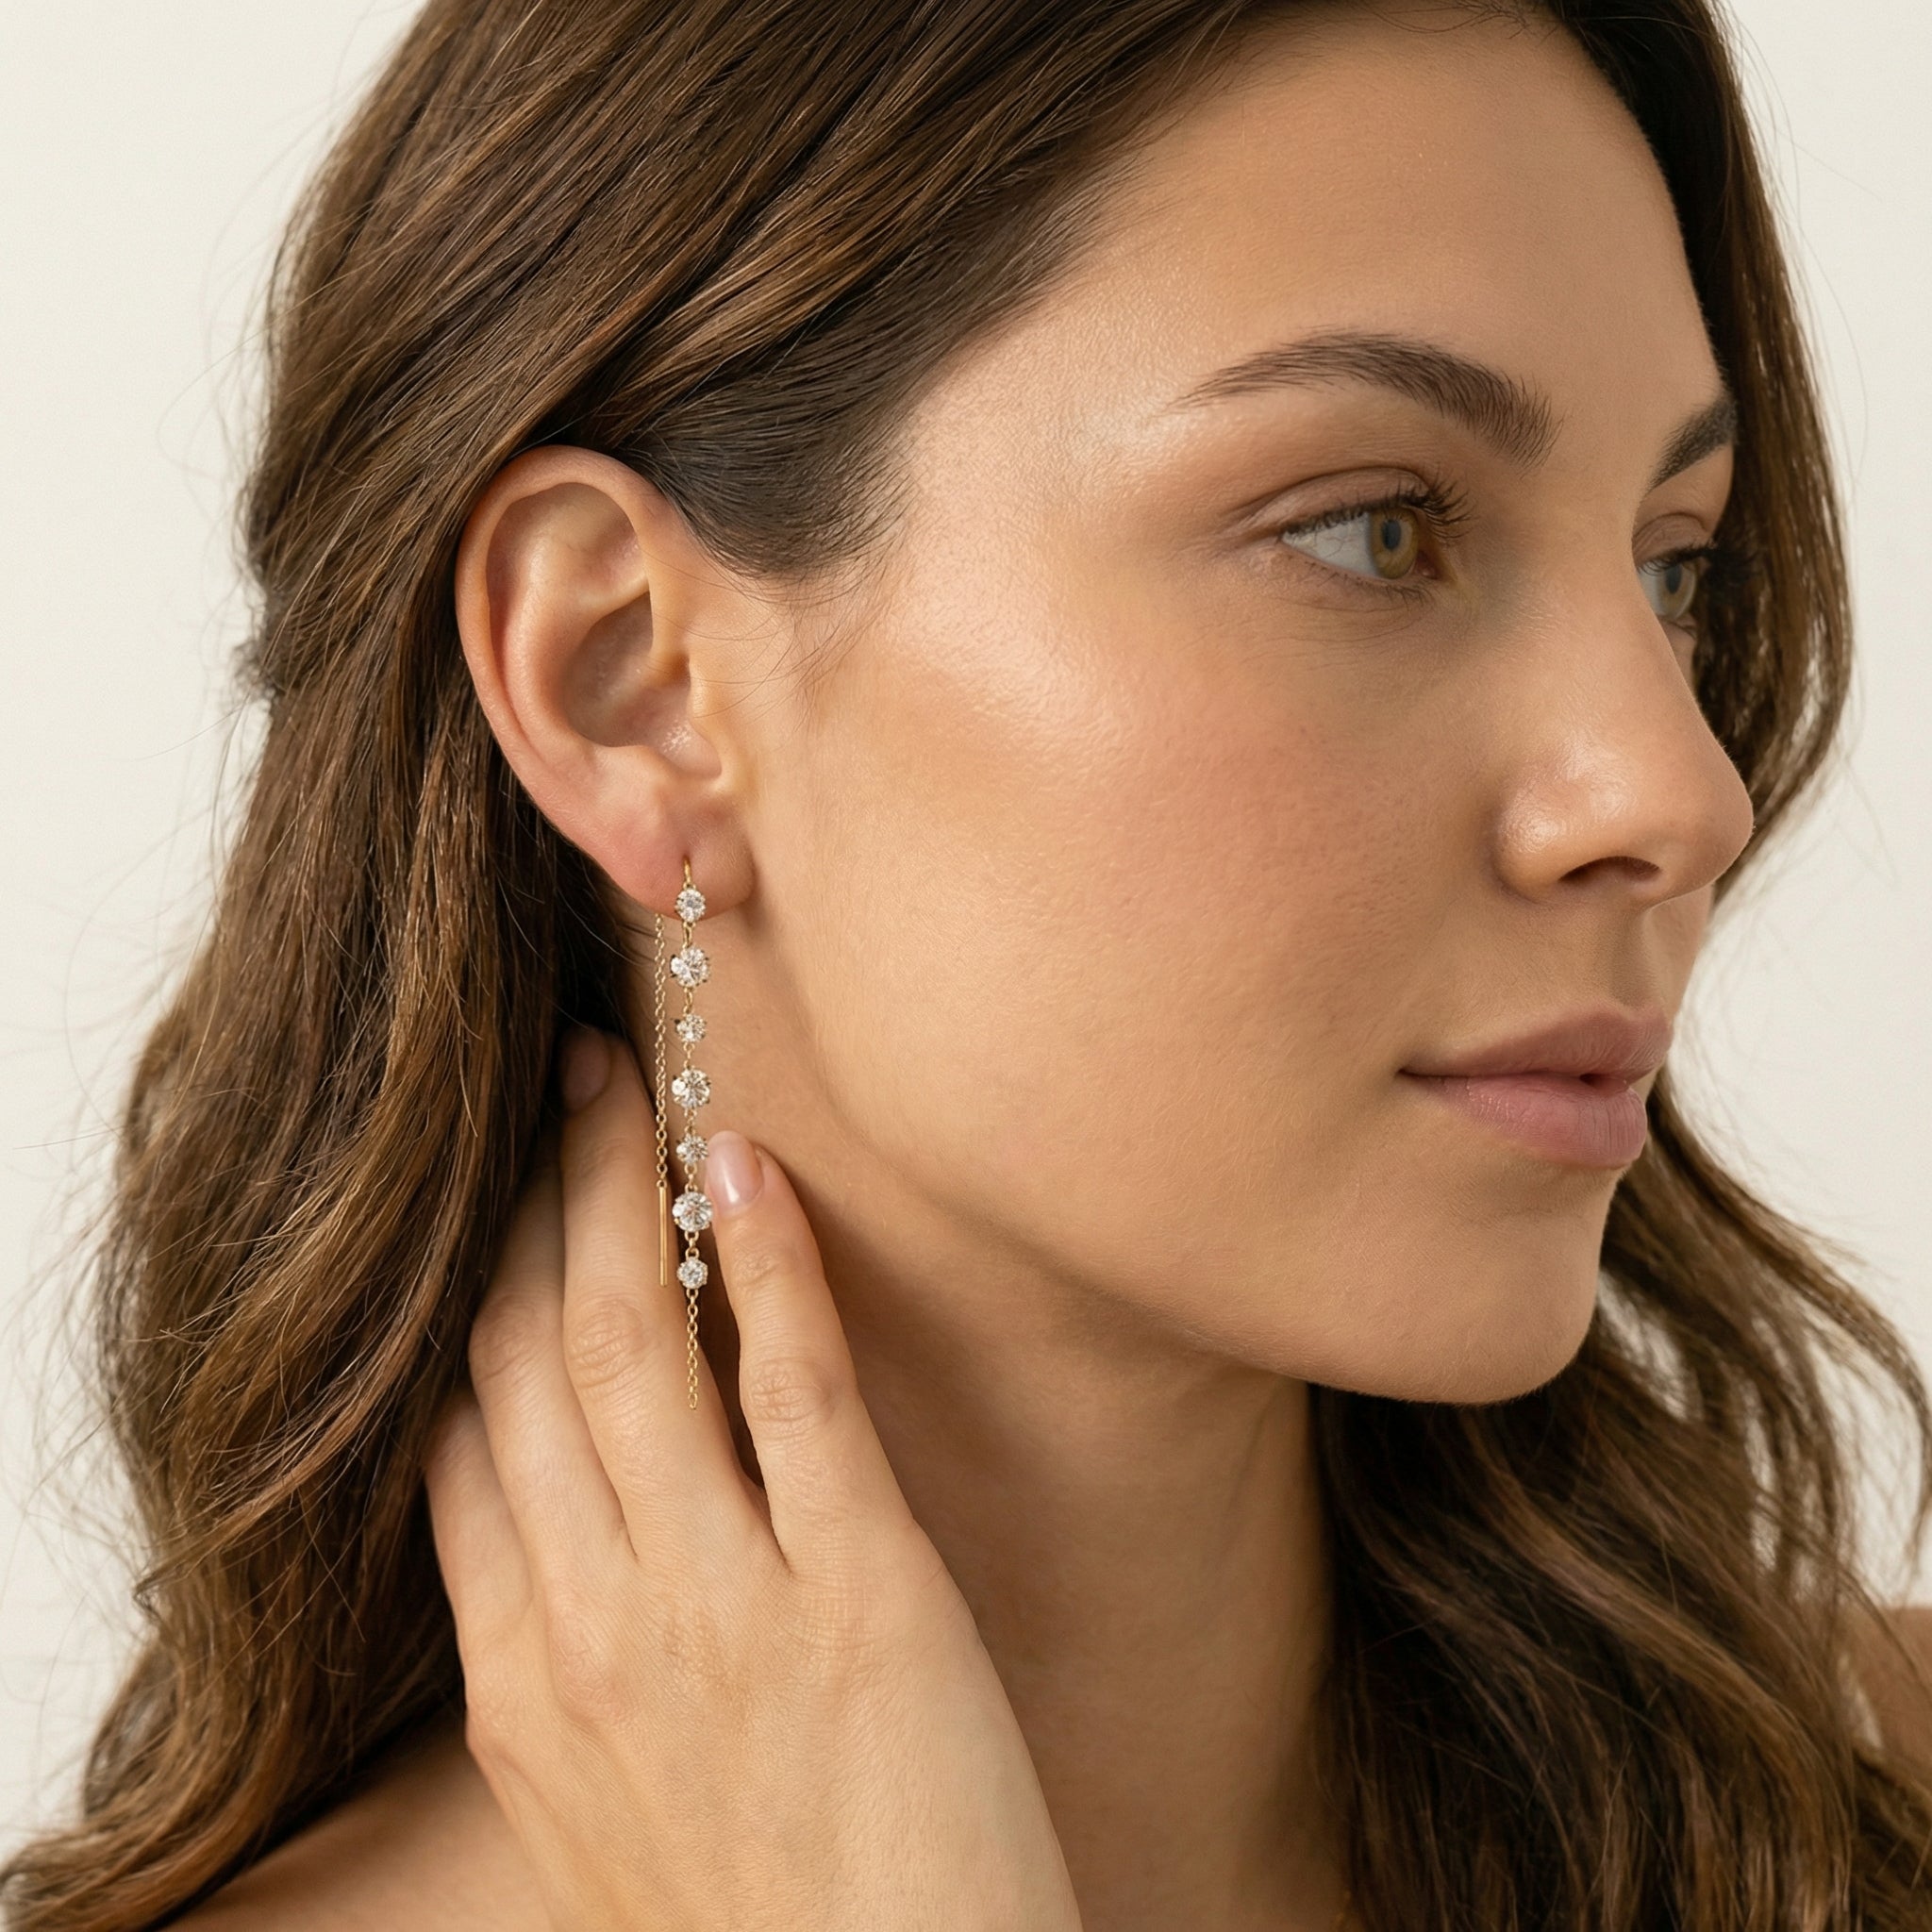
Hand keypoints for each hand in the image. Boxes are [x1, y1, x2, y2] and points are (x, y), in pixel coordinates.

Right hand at [424, 1029, 1081, 1931]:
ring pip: (634, 1345)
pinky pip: (792, 1389)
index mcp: (527, 1681)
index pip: (458, 1435)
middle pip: (529, 1358)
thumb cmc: (768, 1923)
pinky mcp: (862, 1597)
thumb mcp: (606, 1804)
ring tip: (626, 1079)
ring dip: (621, 1188)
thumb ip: (570, 1651)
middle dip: (530, 1199)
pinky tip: (749, 1169)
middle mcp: (596, 1629)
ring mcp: (722, 1608)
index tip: (490, 1192)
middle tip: (553, 1078)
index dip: (470, 1289)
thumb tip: (554, 1507)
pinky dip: (768, 1262)